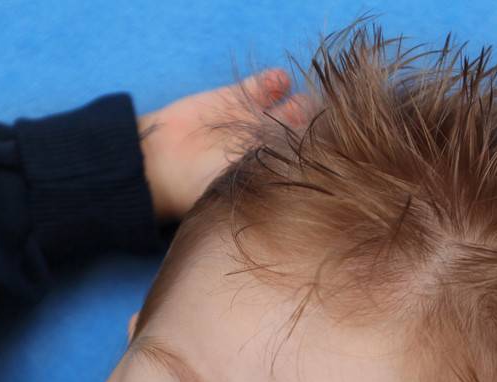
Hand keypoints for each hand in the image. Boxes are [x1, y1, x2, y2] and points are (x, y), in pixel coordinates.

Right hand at [136, 68, 314, 221]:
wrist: (162, 162)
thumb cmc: (206, 186)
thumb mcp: (249, 184)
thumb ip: (282, 170)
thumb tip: (321, 165)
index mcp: (273, 175)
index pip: (309, 161)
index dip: (323, 151)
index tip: (334, 144)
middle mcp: (268, 149)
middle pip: (305, 132)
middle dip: (316, 126)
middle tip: (321, 123)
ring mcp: (254, 121)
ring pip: (291, 106)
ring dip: (301, 102)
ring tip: (301, 102)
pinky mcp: (236, 97)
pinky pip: (265, 85)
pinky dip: (275, 80)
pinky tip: (278, 81)